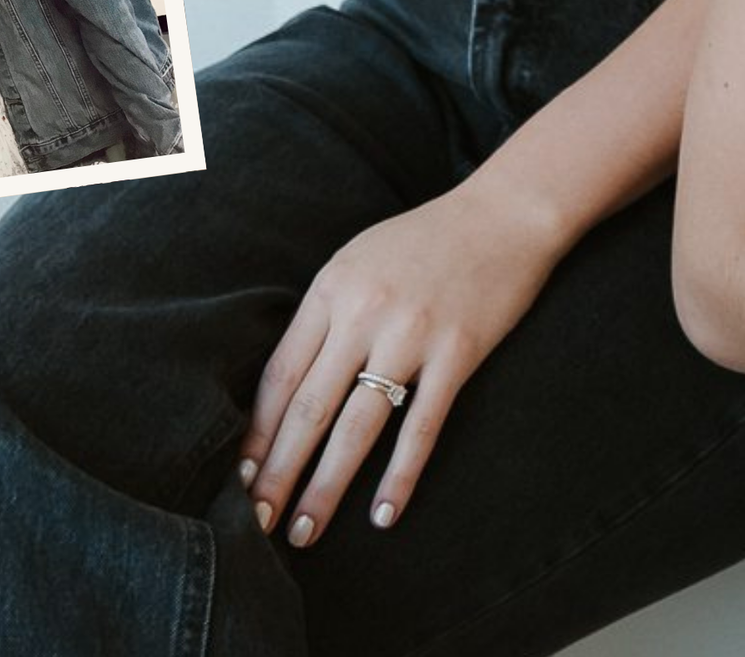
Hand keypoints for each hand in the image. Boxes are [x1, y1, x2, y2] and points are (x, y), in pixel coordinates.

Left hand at [240, 174, 570, 545]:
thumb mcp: (360, 261)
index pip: (280, 376)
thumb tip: (285, 390)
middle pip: (308, 409)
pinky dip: (401, 475)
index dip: (256, 436)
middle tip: (254, 527)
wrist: (507, 212)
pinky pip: (421, 426)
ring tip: (304, 533)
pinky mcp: (458, 352)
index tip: (238, 482)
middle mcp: (365, 312)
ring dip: (325, 487)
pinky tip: (385, 514)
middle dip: (277, 475)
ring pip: (356, 427)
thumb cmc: (427, 240)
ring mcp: (413, 333)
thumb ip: (324, 315)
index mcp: (333, 288)